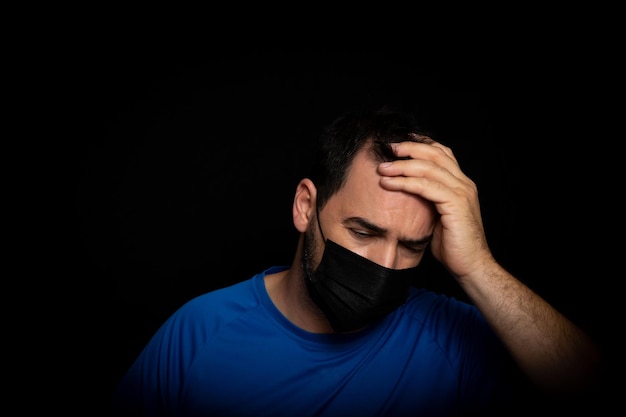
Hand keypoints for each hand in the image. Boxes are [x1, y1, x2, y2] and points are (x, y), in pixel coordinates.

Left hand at [377, 140, 492, 279]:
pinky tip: (389, 183)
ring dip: (402, 165)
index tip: (398, 143)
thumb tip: (407, 193)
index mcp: (461, 184)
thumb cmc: (453, 246)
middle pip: (435, 153)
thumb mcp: (438, 217)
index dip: (420, 144)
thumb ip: (428, 201)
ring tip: (382, 167)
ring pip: (428, 168)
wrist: (471, 265)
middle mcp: (464, 183)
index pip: (442, 153)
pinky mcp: (455, 204)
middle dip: (409, 148)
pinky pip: (425, 186)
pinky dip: (404, 182)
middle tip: (387, 147)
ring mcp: (462, 192)